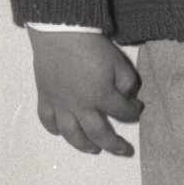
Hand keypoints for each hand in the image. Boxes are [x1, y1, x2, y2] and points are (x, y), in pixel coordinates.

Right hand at [28, 29, 141, 155]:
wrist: (60, 33)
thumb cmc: (92, 47)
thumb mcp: (119, 62)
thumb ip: (127, 82)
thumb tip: (126, 95)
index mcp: (101, 96)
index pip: (122, 112)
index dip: (134, 112)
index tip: (138, 108)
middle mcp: (80, 105)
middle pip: (98, 132)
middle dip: (113, 144)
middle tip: (124, 151)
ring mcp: (60, 103)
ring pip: (70, 132)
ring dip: (82, 144)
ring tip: (93, 150)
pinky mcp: (45, 96)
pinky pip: (46, 118)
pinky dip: (52, 128)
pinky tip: (59, 132)